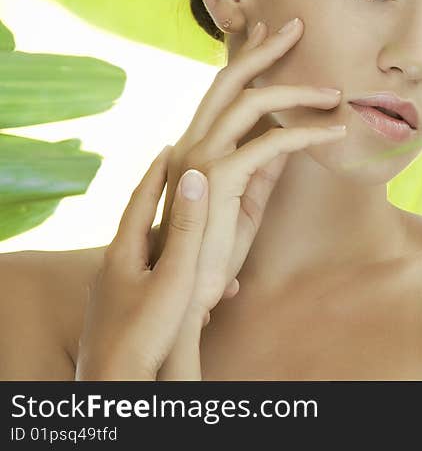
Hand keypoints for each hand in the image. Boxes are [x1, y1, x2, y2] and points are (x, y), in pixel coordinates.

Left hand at [75, 147, 209, 379]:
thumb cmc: (146, 333)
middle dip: (165, 200)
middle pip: (143, 223)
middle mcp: (115, 266)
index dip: (157, 172)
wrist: (116, 385)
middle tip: (181, 177)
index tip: (170, 146)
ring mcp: (117, 291)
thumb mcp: (175, 277)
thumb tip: (195, 177)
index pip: (142, 198)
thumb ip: (188, 229)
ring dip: (175, 239)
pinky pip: (155, 280)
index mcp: (124, 251)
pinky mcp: (124, 313)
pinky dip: (177, 272)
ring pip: (151, 254)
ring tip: (197, 232)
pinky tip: (195, 290)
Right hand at [152, 17, 345, 339]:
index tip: (270, 34)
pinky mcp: (220, 176)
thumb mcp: (246, 197)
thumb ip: (263, 163)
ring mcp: (202, 156)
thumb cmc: (213, 247)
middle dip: (264, 49)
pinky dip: (309, 134)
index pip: (222, 91)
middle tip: (296, 26)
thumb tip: (289, 135)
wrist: (186, 291)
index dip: (247, 59)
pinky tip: (336, 135)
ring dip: (298, 91)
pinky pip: (274, 142)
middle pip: (229, 80)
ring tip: (334, 92)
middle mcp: (192, 143)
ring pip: (252, 102)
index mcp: (195, 145)